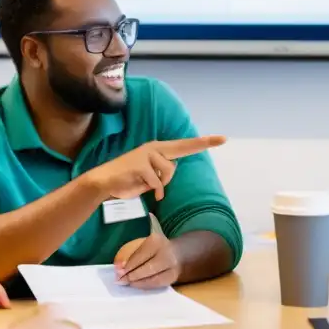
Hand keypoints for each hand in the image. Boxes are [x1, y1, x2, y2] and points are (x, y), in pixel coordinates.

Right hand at [85, 135, 225, 201]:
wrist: (104, 182)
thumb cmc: (129, 180)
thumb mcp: (149, 177)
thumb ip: (162, 174)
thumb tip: (169, 176)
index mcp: (158, 150)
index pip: (184, 146)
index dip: (203, 142)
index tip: (222, 138)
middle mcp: (154, 148)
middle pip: (182, 148)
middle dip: (203, 143)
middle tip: (224, 138)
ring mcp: (146, 154)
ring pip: (168, 172)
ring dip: (161, 184)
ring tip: (146, 184)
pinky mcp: (140, 165)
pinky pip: (156, 182)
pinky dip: (153, 190)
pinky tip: (142, 189)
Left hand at [113, 214, 180, 288]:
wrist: (178, 254)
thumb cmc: (155, 248)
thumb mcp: (146, 243)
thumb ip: (133, 252)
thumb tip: (119, 265)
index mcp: (156, 241)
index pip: (140, 255)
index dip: (128, 264)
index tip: (117, 270)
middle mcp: (166, 253)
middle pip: (146, 267)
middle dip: (131, 275)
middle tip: (119, 279)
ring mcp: (171, 266)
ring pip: (152, 277)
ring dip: (136, 282)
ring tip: (125, 282)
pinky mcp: (172, 277)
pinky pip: (156, 284)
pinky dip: (144, 285)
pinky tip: (135, 284)